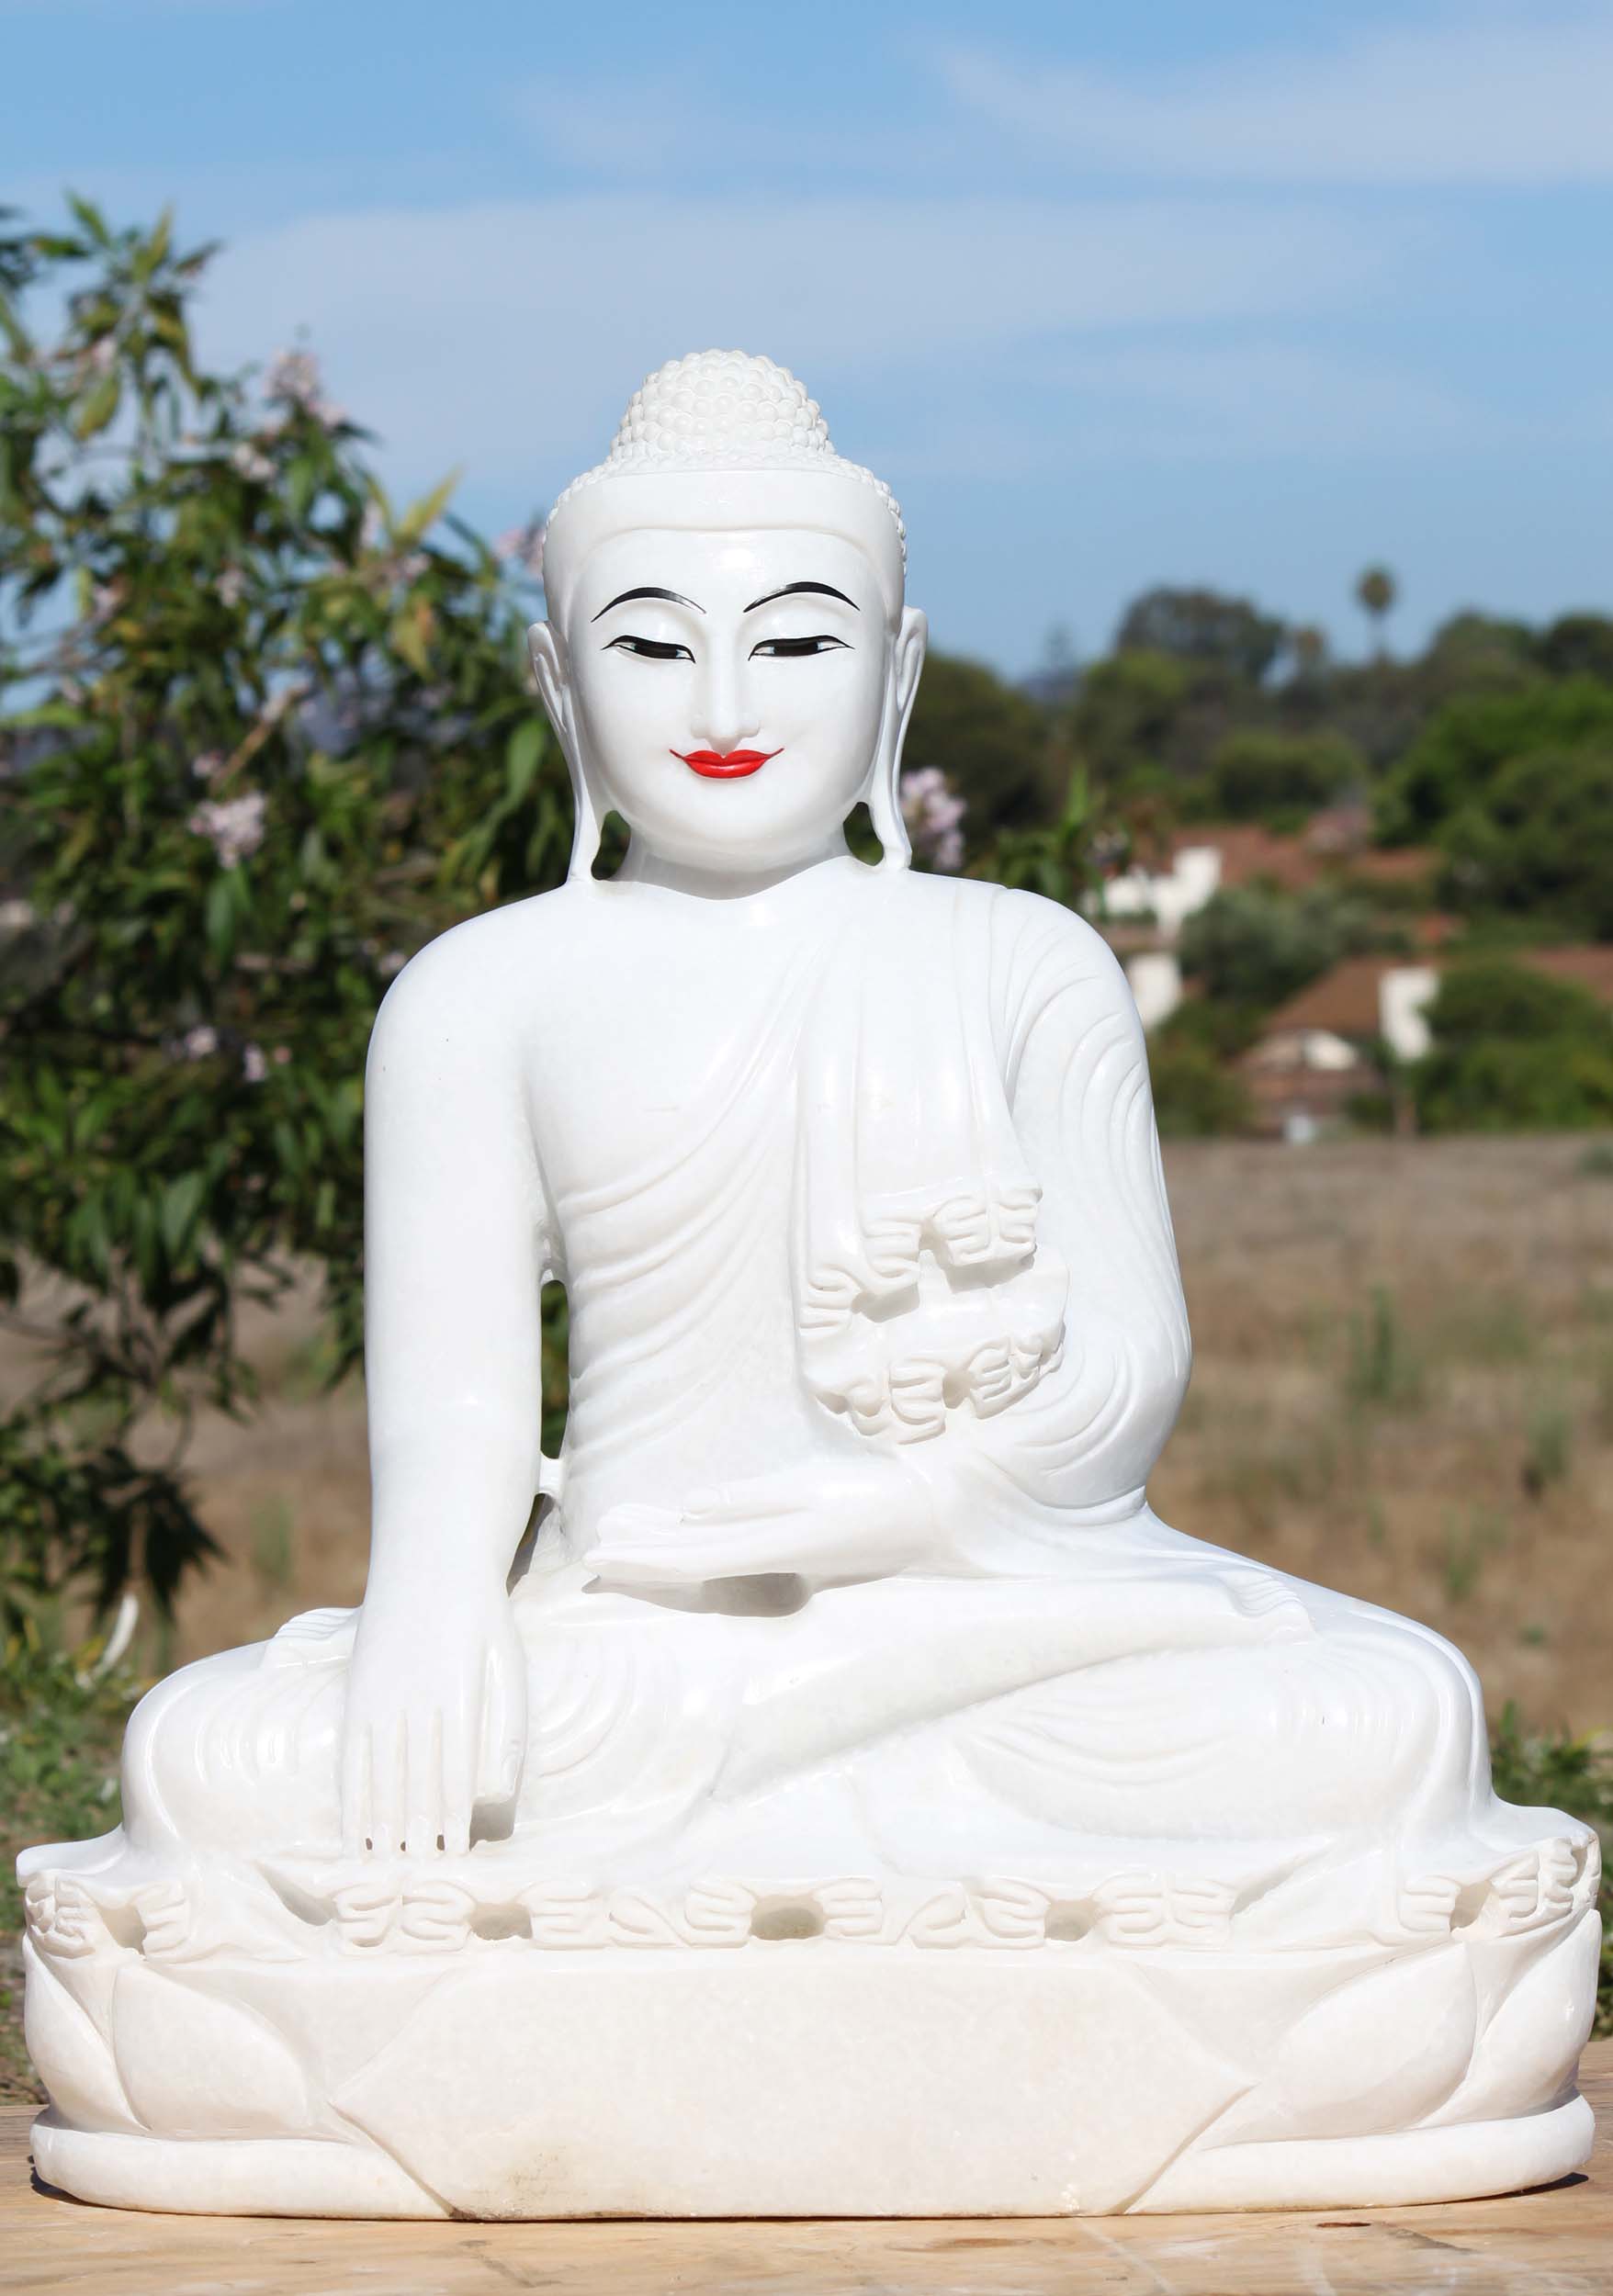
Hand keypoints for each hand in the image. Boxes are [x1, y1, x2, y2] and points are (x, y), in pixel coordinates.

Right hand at [339, 1575, 525, 1858]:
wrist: (431, 1566)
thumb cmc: (482, 1623)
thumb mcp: (509, 1664)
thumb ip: (508, 1728)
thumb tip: (497, 1793)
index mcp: (460, 1693)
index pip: (455, 1769)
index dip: (451, 1815)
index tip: (452, 1855)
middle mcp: (416, 1698)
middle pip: (414, 1779)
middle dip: (417, 1831)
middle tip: (418, 1877)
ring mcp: (380, 1697)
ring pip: (379, 1775)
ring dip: (381, 1825)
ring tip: (385, 1869)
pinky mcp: (357, 1696)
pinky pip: (351, 1758)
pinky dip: (350, 1799)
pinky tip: (353, 1833)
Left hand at [585, 1457, 939, 1590]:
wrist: (930, 1521)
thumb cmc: (875, 1498)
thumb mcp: (811, 1490)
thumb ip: (750, 1500)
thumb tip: (692, 1506)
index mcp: (769, 1546)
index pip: (689, 1557)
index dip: (641, 1558)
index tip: (600, 1554)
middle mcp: (766, 1558)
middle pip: (687, 1560)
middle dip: (639, 1553)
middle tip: (590, 1549)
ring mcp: (777, 1554)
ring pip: (705, 1551)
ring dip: (662, 1539)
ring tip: (620, 1524)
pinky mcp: (786, 1544)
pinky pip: (729, 1543)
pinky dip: (695, 1532)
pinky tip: (677, 1518)